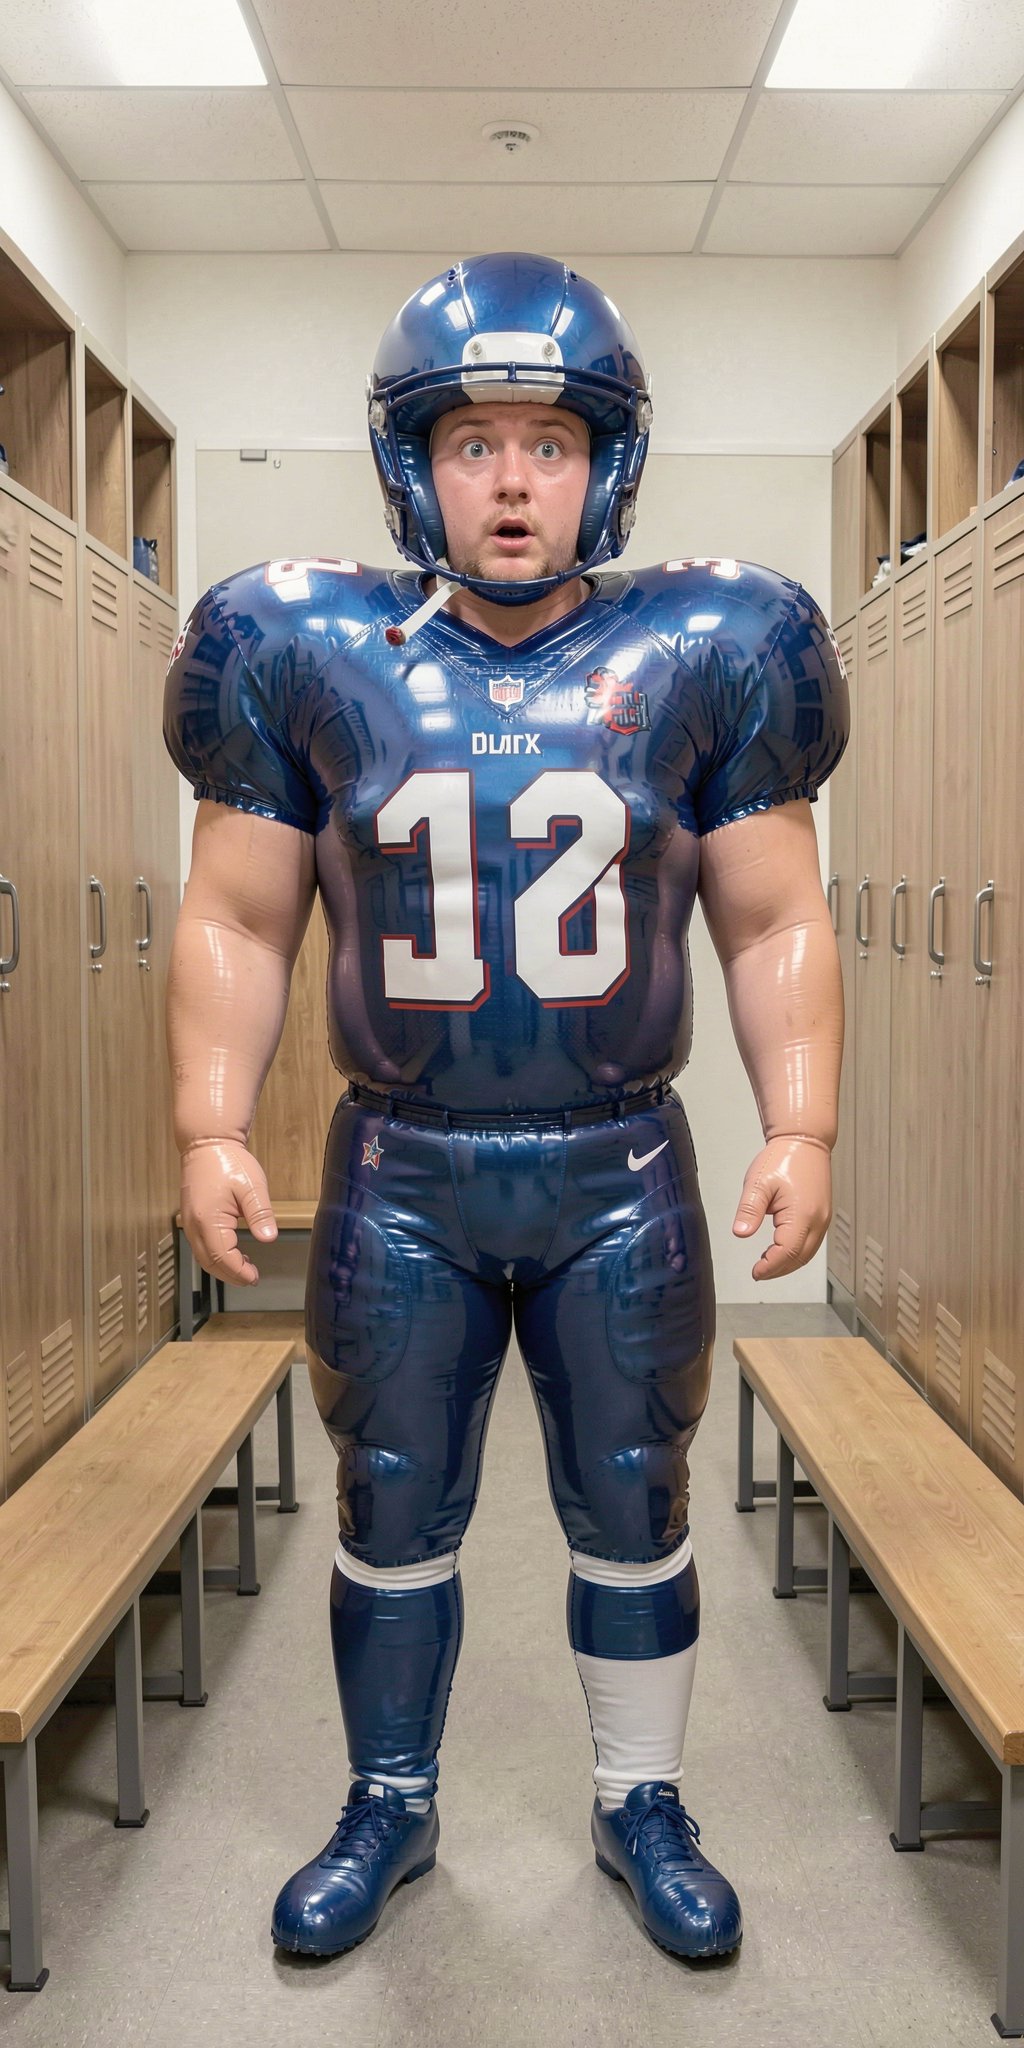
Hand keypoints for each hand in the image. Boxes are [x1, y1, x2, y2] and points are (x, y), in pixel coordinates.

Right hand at [180, 1138, 277, 1287]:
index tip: (254, 1278)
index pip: (222, 1258)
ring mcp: (189, 1222)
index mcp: (208, 1219)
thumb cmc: (229, 1161)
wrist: (206, 1143)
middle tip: (252, 1278)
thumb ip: (260, 1214)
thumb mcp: (252, 1186)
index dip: (238, 1272)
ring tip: (245, 1268)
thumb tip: (268, 1239)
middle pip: (209, 1262)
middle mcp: (194, 1225)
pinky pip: (201, 1245)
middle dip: (230, 1275)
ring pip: (202, 1256)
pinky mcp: (190, 1218)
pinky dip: (215, 1255)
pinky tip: (232, 1252)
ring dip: (222, 1267)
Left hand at [732, 1136, 831, 1281]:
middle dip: (778, 1270)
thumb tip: (741, 1234)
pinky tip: (781, 1251)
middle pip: (799, 1258)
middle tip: (759, 1273)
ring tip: (767, 1265)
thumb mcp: (758, 1183)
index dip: (770, 1266)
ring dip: (788, 1263)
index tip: (755, 1272)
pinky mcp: (823, 1216)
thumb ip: (749, 1211)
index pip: (786, 1252)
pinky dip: (796, 1253)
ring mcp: (823, 1219)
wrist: (804, 1141)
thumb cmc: (783, 1158)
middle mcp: (818, 1220)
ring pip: (808, 1253)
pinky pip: (811, 1243)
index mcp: (802, 1214)